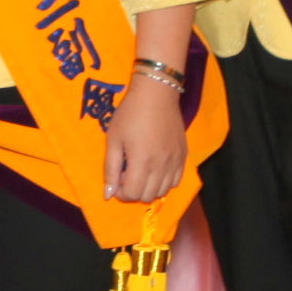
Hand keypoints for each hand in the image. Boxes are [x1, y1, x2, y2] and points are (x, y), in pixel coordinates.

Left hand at [103, 74, 186, 204]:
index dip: (121, 192)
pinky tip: (155, 169)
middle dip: (134, 191)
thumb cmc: (130, 114)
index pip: (132, 194)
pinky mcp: (183, 156)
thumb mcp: (114, 139)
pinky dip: (164, 182)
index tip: (117, 179)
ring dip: (149, 188)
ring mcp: (175, 162)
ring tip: (141, 172)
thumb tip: (108, 194)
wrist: (157, 94)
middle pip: (148, 196)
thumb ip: (111, 169)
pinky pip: (176, 181)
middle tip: (127, 174)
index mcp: (141, 161)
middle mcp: (161, 165)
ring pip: (163, 191)